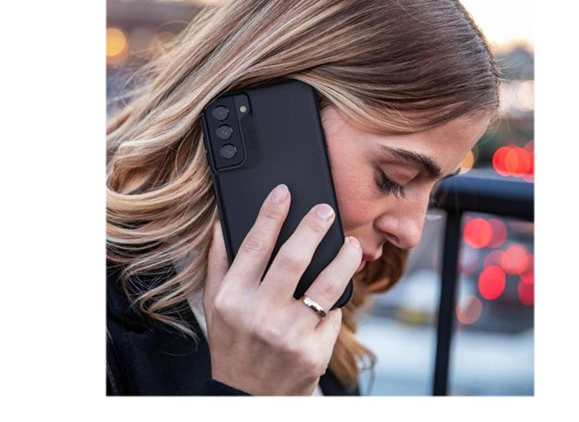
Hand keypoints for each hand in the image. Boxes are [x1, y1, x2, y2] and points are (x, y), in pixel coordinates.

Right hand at [202, 184, 361, 394]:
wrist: (248, 398)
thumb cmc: (233, 345)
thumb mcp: (214, 306)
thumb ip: (218, 262)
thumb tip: (224, 222)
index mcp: (232, 299)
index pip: (254, 245)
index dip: (271, 214)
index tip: (284, 192)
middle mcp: (259, 315)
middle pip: (294, 258)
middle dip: (314, 227)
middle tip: (327, 211)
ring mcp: (289, 335)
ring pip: (327, 284)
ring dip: (344, 258)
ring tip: (352, 245)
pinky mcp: (313, 353)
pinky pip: (333, 315)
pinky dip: (335, 303)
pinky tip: (335, 296)